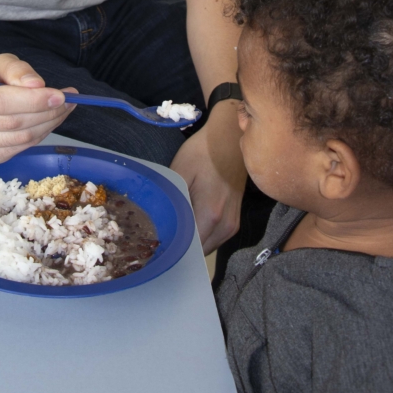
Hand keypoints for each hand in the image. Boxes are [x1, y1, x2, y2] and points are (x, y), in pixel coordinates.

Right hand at [0, 53, 74, 163]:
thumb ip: (17, 69)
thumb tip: (37, 85)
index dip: (33, 101)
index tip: (60, 96)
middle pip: (11, 123)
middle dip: (47, 113)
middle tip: (68, 102)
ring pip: (18, 139)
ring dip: (47, 125)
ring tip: (62, 110)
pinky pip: (17, 149)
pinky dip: (38, 136)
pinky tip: (46, 122)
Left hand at [170, 101, 245, 254]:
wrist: (229, 139)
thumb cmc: (203, 153)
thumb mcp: (180, 172)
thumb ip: (172, 202)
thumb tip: (160, 224)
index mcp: (210, 215)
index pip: (190, 250)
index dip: (173, 250)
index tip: (157, 246)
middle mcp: (225, 225)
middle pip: (199, 252)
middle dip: (181, 250)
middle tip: (161, 239)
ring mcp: (233, 224)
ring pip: (208, 247)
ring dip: (192, 243)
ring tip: (174, 231)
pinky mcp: (235, 220)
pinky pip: (216, 238)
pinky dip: (202, 236)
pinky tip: (189, 223)